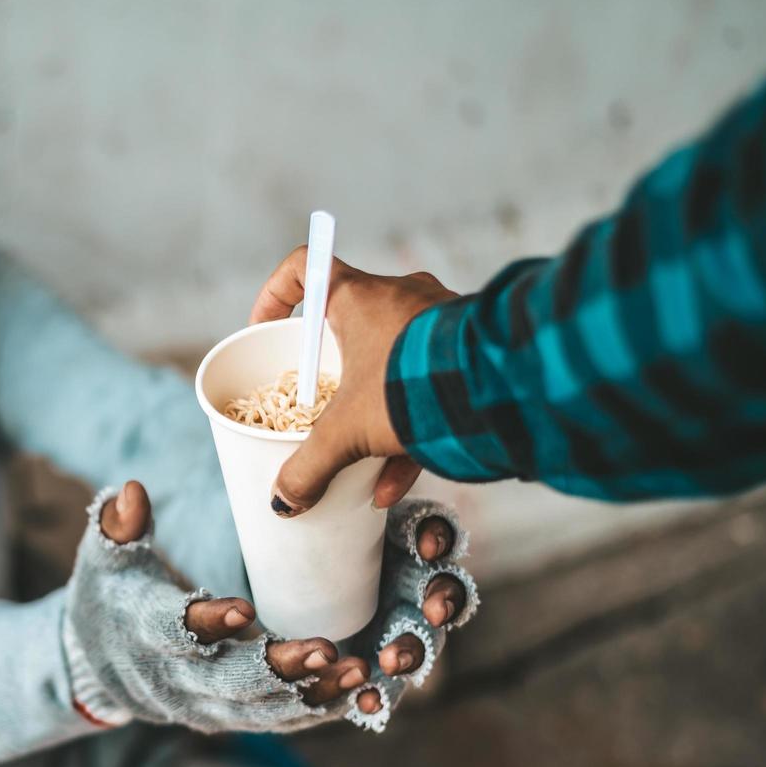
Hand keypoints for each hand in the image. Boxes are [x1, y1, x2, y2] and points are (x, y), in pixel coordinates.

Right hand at [66, 481, 475, 733]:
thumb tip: (131, 490)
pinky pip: (274, 723)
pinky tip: (354, 691)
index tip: (244, 611)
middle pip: (229, 682)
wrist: (96, 663)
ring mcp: (203, 707)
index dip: (207, 624)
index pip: (174, 631)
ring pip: (259, 710)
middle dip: (277, 670)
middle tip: (326, 649)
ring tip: (356, 671)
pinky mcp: (227, 718)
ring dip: (309, 695)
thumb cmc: (109, 594)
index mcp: (143, 632)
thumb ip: (118, 525)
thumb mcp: (104, 557)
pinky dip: (313, 712)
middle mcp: (174, 679)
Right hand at [249, 247, 458, 515]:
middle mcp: (398, 297)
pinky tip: (392, 482)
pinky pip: (423, 383)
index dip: (277, 295)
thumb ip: (309, 464)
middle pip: (346, 325)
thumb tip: (284, 499)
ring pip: (388, 361)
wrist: (497, 391)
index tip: (268, 329)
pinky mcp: (463, 349)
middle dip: (330, 372)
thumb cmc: (412, 389)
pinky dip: (405, 429)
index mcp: (358, 298)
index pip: (305, 268)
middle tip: (319, 405)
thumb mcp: (347, 431)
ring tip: (360, 461)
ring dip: (370, 410)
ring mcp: (436, 321)